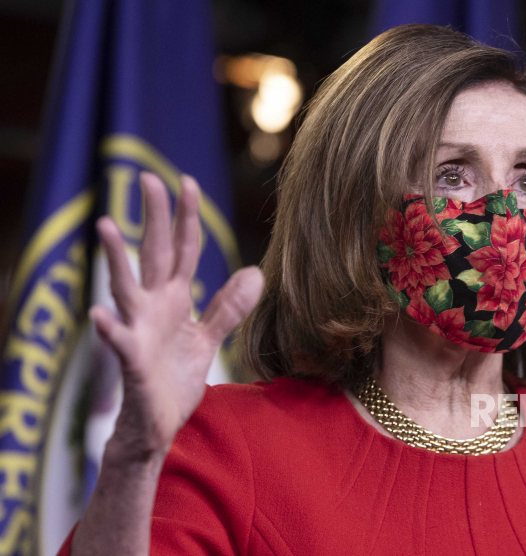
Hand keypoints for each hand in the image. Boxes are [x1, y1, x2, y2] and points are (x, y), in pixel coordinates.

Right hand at [90, 172, 262, 460]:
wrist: (157, 425)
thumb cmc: (174, 379)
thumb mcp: (207, 338)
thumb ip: (227, 306)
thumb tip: (254, 272)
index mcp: (174, 299)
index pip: (184, 250)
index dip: (187, 218)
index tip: (188, 182)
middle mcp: (153, 308)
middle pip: (155, 255)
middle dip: (154, 218)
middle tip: (148, 178)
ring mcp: (140, 332)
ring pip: (126, 289)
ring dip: (116, 259)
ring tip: (106, 227)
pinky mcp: (133, 363)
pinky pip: (119, 343)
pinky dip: (109, 330)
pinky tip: (97, 314)